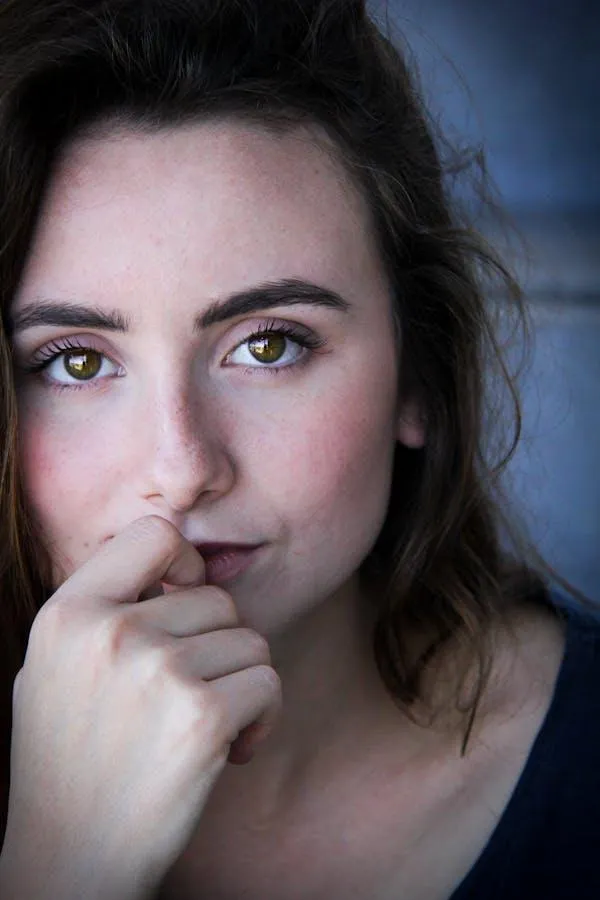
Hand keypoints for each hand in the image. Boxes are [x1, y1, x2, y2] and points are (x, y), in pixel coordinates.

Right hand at [1, 515, 280, 898]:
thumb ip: (104, 608)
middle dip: (217, 647)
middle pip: (216, 598)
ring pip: (249, 641)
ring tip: (201, 727)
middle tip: (189, 697)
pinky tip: (228, 750)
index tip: (185, 599)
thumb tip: (177, 562)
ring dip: (240, 684)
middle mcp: (110, 632)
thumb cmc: (68, 762)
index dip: (184, 561)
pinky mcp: (202, 715)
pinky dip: (261, 717)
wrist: (69, 862)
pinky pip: (267, 681)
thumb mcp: (54, 668)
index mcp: (68, 613)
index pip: (154, 534)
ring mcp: (157, 671)